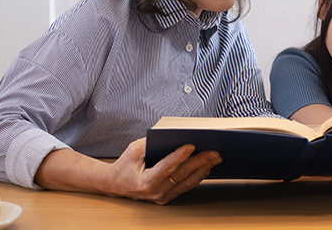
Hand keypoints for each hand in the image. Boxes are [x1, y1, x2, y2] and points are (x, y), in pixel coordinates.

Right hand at [103, 138, 222, 204]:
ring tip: (215, 158)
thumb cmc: (125, 165)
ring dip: (204, 169)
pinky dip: (198, 175)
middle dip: (200, 161)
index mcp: (146, 181)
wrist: (116, 185)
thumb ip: (150, 144)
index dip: (179, 156)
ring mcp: (163, 196)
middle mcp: (156, 192)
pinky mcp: (168, 197)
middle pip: (182, 174)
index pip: (167, 167)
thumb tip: (171, 136)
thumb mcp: (133, 151)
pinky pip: (186, 186)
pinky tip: (207, 166)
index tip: (191, 145)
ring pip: (188, 182)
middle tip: (214, 152)